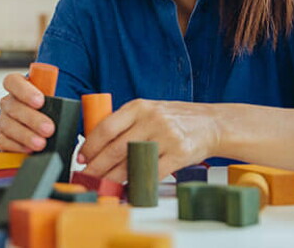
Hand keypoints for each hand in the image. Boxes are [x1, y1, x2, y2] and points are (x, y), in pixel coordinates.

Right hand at [0, 73, 55, 152]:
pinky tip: (29, 149)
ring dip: (26, 135)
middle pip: (13, 106)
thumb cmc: (52, 112)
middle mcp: (9, 102)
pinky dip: (17, 147)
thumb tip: (67, 105)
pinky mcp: (3, 138)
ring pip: (8, 125)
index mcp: (20, 87)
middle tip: (48, 128)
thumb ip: (59, 100)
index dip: (24, 90)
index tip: (40, 101)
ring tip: (41, 143)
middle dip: (32, 118)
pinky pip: (4, 142)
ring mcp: (4, 120)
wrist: (48, 132)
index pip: (13, 81)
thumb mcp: (58, 101)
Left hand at [77, 98, 220, 182]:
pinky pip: (153, 172)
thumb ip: (126, 122)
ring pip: (132, 162)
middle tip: (87, 176)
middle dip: (97, 166)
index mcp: (139, 106)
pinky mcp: (179, 154)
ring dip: (114, 177)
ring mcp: (166, 137)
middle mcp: (151, 119)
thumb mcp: (148, 110)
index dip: (90, 145)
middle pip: (116, 148)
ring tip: (103, 184)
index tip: (81, 158)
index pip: (106, 127)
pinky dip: (138, 182)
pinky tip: (129, 187)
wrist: (211, 123)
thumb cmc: (174, 118)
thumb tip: (95, 144)